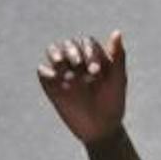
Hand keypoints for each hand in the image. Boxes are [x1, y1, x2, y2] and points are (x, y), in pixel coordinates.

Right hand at [37, 31, 127, 145]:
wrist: (100, 128)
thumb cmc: (113, 102)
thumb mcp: (118, 79)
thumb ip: (118, 56)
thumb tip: (117, 32)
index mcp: (93, 56)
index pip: (86, 43)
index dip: (89, 53)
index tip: (95, 72)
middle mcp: (77, 61)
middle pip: (68, 45)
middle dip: (72, 52)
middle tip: (78, 69)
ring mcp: (63, 72)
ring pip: (53, 51)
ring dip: (56, 54)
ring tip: (62, 65)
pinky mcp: (51, 86)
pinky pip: (42, 71)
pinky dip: (46, 71)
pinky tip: (56, 80)